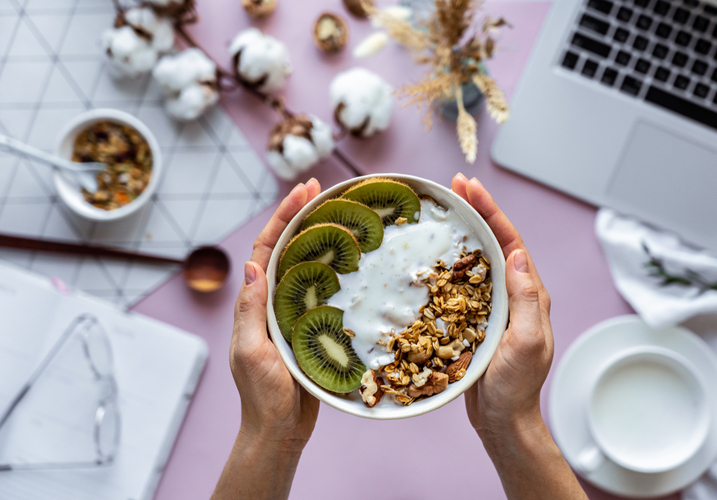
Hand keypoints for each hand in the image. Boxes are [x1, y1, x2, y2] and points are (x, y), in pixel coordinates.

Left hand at [229, 179, 321, 448]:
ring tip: (340, 213)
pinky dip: (337, 272)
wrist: (280, 431)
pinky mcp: (315, 328)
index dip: (282, 217)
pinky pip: (325, 292)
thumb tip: (252, 264)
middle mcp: (274, 302)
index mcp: (256, 303)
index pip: (267, 250)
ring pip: (308, 267)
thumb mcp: (251, 352)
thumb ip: (250, 311)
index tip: (303, 190)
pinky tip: (354, 261)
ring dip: (321, 238)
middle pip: (287, 249)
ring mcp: (295, 313)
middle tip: (323, 188)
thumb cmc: (262, 396)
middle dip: (301, 216)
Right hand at [451, 174, 552, 439]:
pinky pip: (462, 282)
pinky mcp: (475, 317)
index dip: (491, 212)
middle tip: (454, 186)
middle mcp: (512, 293)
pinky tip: (432, 255)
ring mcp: (493, 305)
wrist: (501, 419)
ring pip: (477, 258)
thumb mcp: (527, 342)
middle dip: (477, 211)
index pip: (510, 242)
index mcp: (528, 294)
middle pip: (493, 242)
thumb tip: (516, 254)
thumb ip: (525, 299)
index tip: (471, 187)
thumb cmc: (516, 386)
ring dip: (463, 231)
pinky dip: (449, 262)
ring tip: (444, 209)